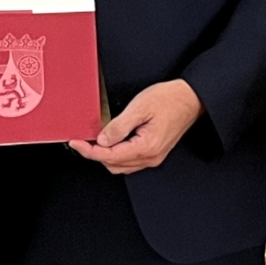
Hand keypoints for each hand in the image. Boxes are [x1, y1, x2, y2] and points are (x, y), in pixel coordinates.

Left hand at [70, 79, 202, 174]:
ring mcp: (153, 157)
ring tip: (92, 141)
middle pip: (113, 164)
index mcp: (146, 147)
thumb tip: (102, 140)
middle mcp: (150, 157)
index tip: (75, 143)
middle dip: (95, 154)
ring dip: (105, 155)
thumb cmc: (170, 100)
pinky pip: (129, 160)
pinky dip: (115, 154)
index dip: (89, 150)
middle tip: (81, 140)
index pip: (109, 156)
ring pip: (120, 165)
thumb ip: (119, 126)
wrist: (190, 99)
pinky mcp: (154, 152)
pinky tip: (110, 143)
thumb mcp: (139, 108)